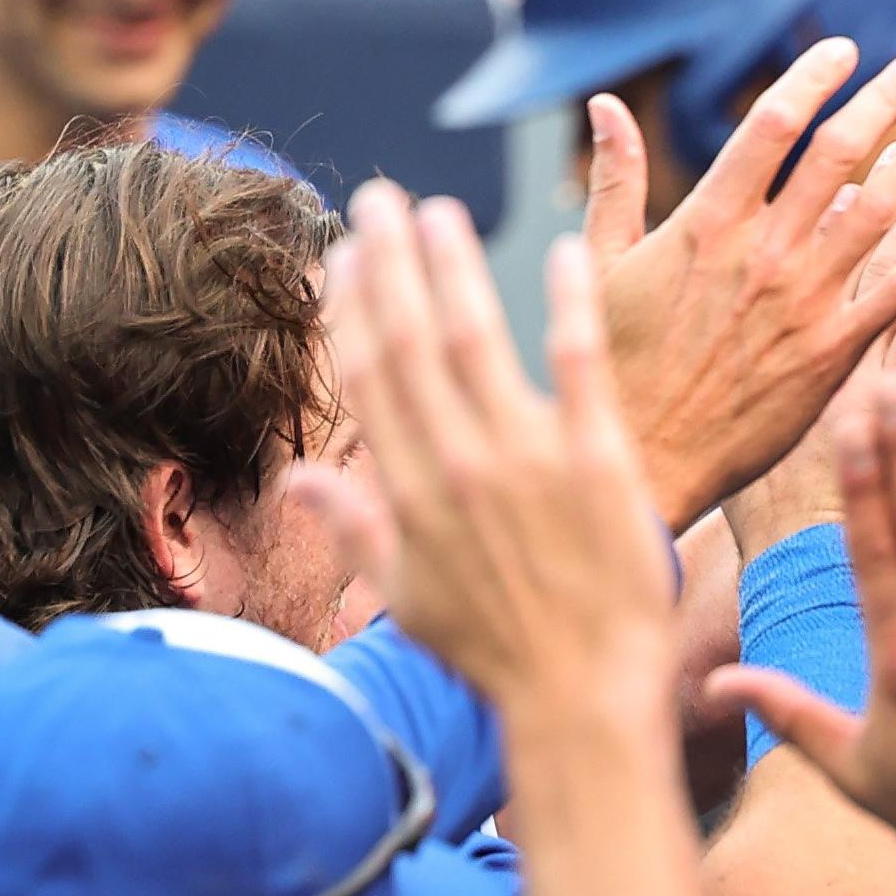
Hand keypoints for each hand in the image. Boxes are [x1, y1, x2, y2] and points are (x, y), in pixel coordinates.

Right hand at [301, 185, 675, 707]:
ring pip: (479, 339)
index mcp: (411, 493)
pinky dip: (570, 305)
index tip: (344, 256)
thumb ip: (355, 529)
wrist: (582, 696)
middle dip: (390, 262)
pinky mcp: (598, 465)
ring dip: (455, 267)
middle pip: (412, 341)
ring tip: (441, 211)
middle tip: (382, 199)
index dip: (353, 308)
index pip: (370, 376)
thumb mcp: (408, 599)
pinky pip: (580, 367)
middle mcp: (458, 465)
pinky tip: (569, 251)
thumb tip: (297, 481)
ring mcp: (528, 461)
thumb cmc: (496, 656)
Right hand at [594, 41, 895, 530]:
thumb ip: (618, 180)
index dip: (813, 79)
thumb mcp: (602, 262)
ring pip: (881, 215)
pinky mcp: (832, 353)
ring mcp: (803, 302)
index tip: (845, 51)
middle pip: (840, 155)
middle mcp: (762, 252)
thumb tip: (607, 106)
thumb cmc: (614, 361)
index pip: (771, 125)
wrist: (645, 455)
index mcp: (705, 222)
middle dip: (888, 103)